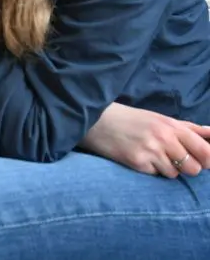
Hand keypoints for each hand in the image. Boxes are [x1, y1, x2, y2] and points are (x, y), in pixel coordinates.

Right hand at [81, 103, 209, 177]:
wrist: (96, 120)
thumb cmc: (131, 119)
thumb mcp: (160, 118)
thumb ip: (188, 128)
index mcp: (172, 126)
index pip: (205, 150)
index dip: (207, 160)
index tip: (202, 161)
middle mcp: (164, 139)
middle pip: (193, 167)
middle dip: (186, 167)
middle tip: (173, 160)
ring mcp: (150, 151)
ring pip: (174, 174)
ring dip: (167, 169)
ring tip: (152, 157)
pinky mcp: (137, 162)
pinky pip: (155, 175)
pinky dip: (150, 170)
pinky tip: (139, 159)